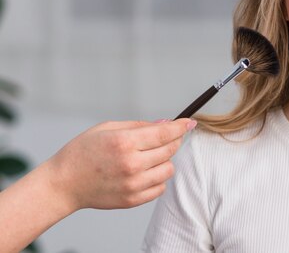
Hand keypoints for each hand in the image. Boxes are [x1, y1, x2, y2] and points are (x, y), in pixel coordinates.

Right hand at [46, 118, 196, 211]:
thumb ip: (140, 125)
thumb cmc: (83, 152)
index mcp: (124, 142)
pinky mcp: (132, 200)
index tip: (189, 123)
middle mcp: (131, 164)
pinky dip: (157, 178)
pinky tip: (144, 172)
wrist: (63, 183)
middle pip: (170, 150)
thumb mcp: (108, 127)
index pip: (165, 133)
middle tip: (166, 137)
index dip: (181, 126)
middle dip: (173, 141)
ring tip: (149, 156)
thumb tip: (165, 123)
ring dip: (164, 161)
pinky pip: (160, 188)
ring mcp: (133, 185)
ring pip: (168, 170)